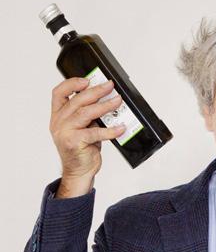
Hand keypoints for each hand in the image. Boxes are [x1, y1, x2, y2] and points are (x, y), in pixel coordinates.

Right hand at [49, 77, 125, 194]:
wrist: (79, 171)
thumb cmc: (82, 149)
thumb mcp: (82, 128)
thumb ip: (88, 115)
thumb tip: (106, 100)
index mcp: (59, 116)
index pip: (59, 93)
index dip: (72, 83)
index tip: (87, 79)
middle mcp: (59, 122)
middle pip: (77, 100)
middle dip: (96, 91)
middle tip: (110, 87)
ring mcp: (66, 132)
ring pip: (86, 113)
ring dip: (105, 106)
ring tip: (117, 101)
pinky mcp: (75, 142)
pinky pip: (95, 133)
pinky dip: (110, 130)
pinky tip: (120, 127)